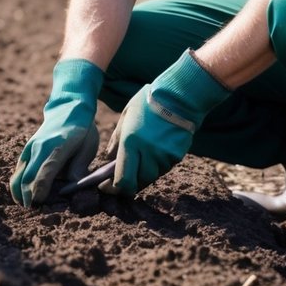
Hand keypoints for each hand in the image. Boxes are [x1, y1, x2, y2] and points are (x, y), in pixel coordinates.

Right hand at [10, 58, 103, 205]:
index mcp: (57, 146)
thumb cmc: (82, 130)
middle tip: (31, 212)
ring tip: (26, 206)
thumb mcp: (88, 147)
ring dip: (18, 192)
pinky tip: (24, 195)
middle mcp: (39, 147)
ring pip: (18, 174)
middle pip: (26, 176)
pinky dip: (18, 183)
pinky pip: (19, 169)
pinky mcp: (27, 149)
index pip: (45, 172)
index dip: (40, 190)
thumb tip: (70, 185)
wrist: (68, 108)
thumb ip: (78, 166)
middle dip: (26, 196)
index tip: (38, 203)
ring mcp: (30, 148)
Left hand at [102, 49, 229, 196]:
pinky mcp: (176, 156)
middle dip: (128, 184)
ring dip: (142, 174)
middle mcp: (147, 153)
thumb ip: (116, 139)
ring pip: (150, 177)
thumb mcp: (126, 116)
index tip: (106, 187)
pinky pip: (163, 168)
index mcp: (130, 142)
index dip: (113, 188)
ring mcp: (163, 156)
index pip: (122, 179)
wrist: (179, 97)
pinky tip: (153, 153)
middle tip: (121, 177)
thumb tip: (108, 158)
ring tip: (139, 160)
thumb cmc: (148, 103)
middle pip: (137, 183)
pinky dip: (155, 166)